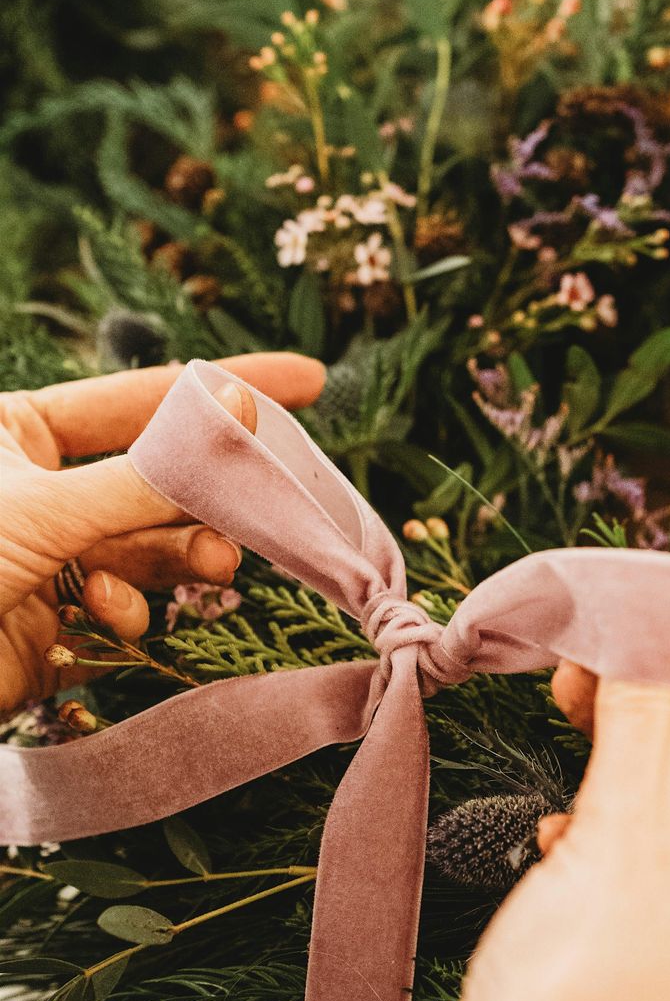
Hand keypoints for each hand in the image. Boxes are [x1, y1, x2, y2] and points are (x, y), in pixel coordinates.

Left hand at [0, 355, 323, 712]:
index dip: (227, 386)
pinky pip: (120, 600)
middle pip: (157, 473)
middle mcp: (37, 482)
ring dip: (184, 556)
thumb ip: (151, 472)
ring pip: (149, 542)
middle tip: (271, 509)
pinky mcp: (51, 616)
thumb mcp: (47, 511)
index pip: (143, 393)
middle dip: (212, 495)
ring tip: (216, 569)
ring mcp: (46, 550)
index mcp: (20, 428)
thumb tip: (240, 411)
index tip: (309, 381)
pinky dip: (127, 608)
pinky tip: (109, 618)